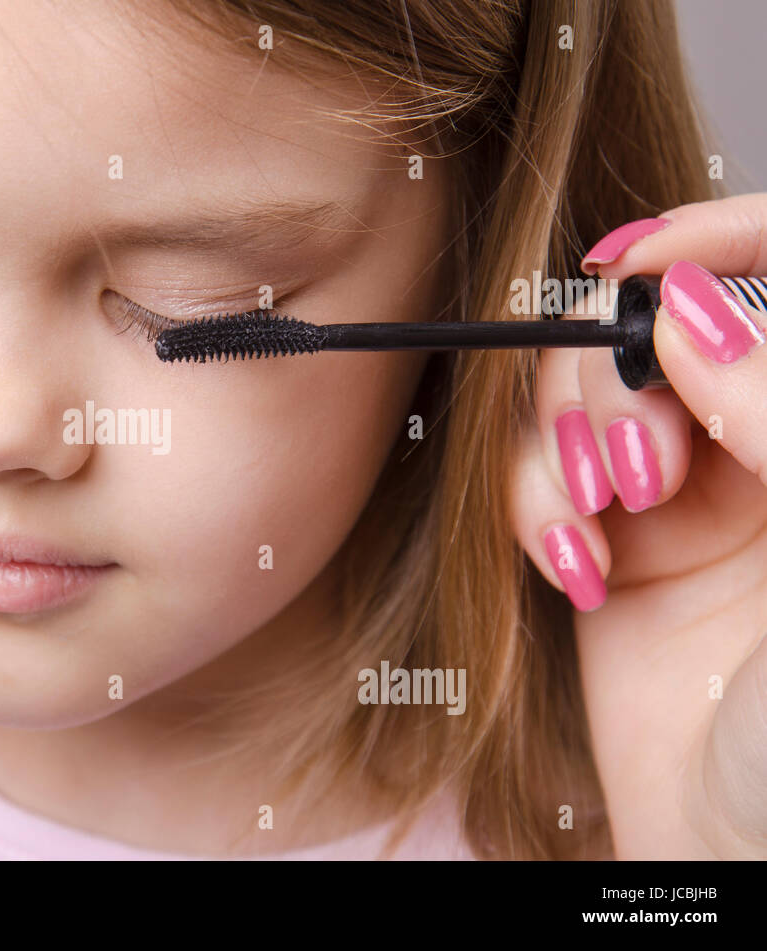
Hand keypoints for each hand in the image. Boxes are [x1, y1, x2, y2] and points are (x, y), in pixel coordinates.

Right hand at [508, 193, 766, 858]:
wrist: (738, 853)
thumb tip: (686, 301)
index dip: (717, 239)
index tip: (641, 263)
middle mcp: (760, 440)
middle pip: (655, 324)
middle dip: (614, 382)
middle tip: (633, 471)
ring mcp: (687, 491)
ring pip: (582, 393)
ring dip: (560, 451)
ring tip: (589, 531)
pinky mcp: (613, 540)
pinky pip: (540, 473)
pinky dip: (532, 507)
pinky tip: (570, 566)